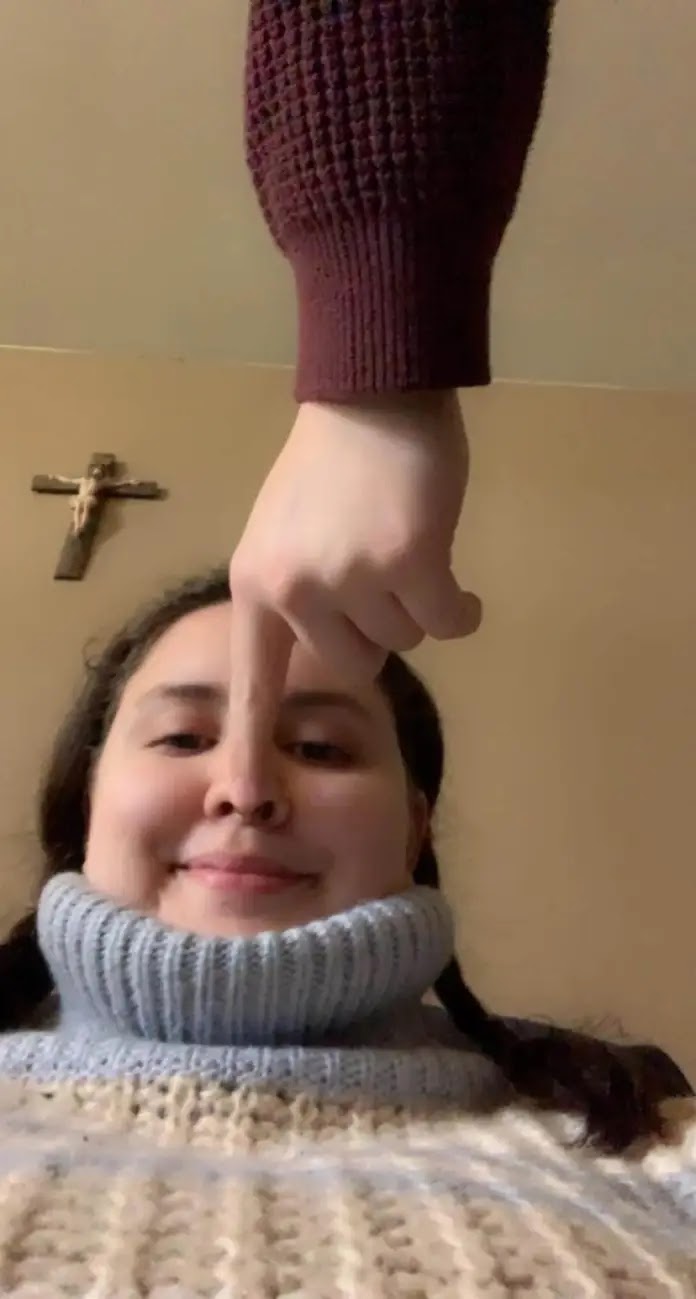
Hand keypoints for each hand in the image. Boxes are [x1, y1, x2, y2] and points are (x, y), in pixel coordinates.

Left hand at [228, 392, 481, 758]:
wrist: (373, 395)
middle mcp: (293, 589)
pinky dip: (462, 608)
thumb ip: (297, 593)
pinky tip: (457, 577)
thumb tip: (341, 652)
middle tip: (379, 567)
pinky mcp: (408, 563)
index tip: (245, 798)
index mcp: (257, 584)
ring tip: (404, 543)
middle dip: (377, 626)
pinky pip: (447, 624)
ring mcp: (350, 578)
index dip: (251, 741)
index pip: (253, 680)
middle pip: (355, 661)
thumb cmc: (331, 465)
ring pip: (404, 639)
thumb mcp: (285, 534)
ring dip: (417, 602)